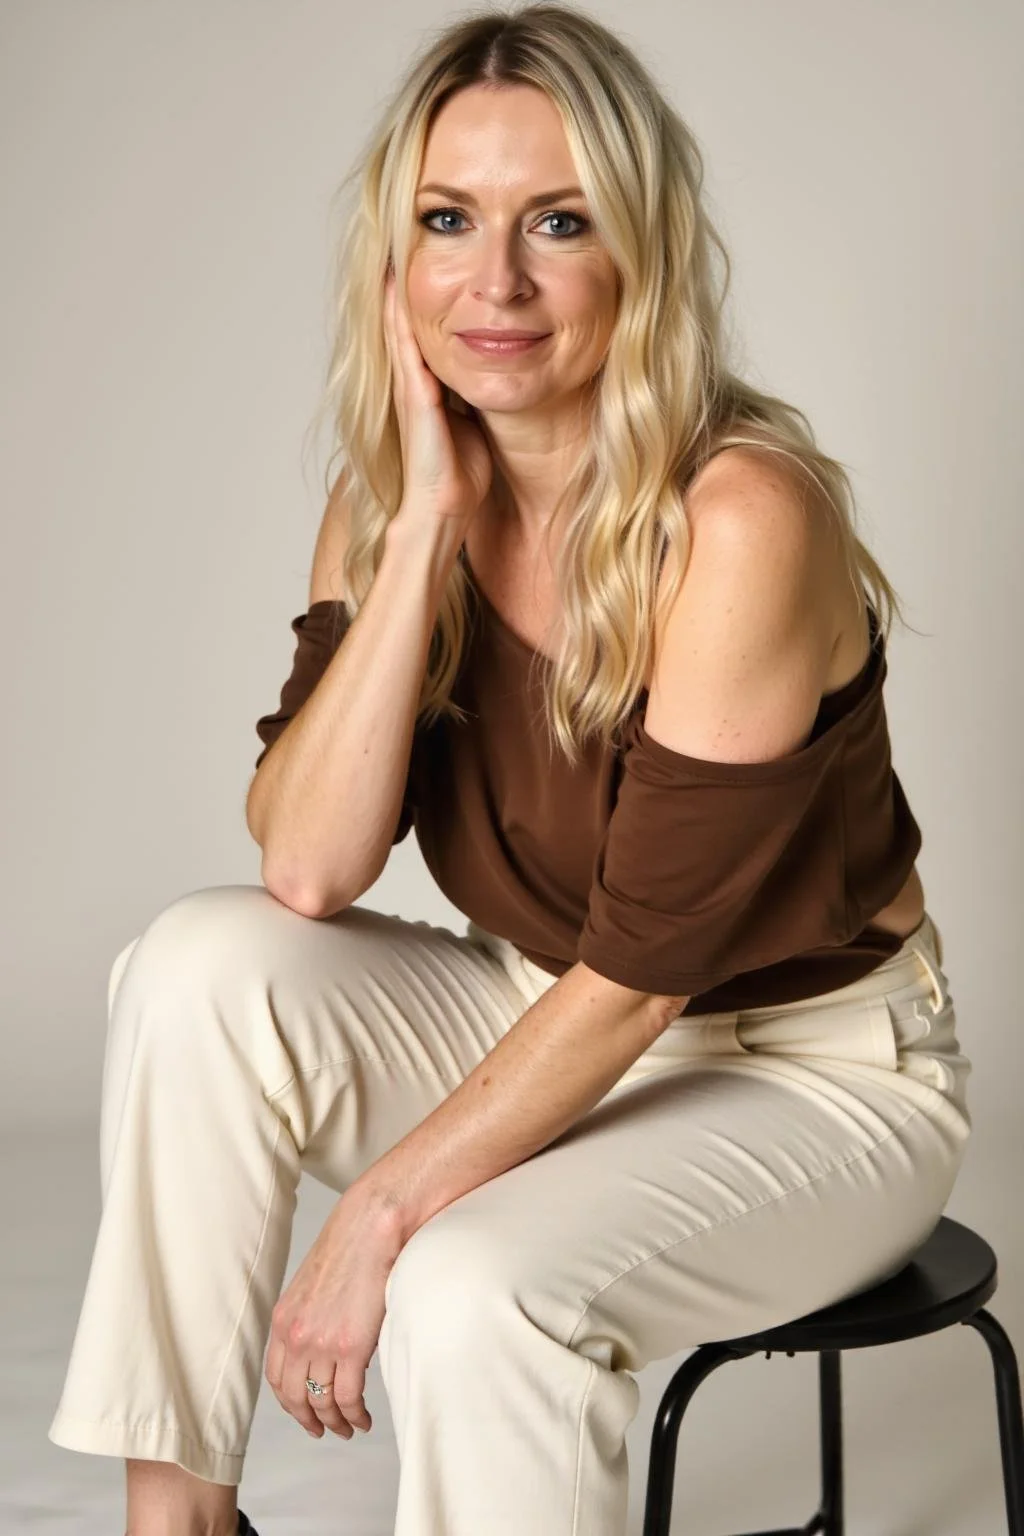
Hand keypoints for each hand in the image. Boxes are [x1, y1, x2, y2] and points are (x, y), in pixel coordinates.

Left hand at [264, 1188, 402, 1439]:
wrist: (373, 1224)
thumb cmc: (352, 1243)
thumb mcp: (314, 1284)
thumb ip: (311, 1316)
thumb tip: (326, 1342)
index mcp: (284, 1319)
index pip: (276, 1377)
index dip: (289, 1401)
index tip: (302, 1411)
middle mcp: (296, 1336)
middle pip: (294, 1397)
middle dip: (309, 1420)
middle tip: (323, 1430)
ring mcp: (322, 1344)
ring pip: (322, 1403)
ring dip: (335, 1423)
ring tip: (349, 1428)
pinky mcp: (351, 1347)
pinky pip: (348, 1398)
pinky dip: (355, 1416)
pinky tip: (364, 1419)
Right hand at [383, 268, 492, 536]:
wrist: (445, 509)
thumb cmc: (463, 475)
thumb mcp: (474, 422)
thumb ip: (475, 396)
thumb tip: (498, 369)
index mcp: (429, 387)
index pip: (425, 331)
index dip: (424, 297)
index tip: (422, 258)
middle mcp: (414, 383)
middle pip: (406, 322)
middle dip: (402, 284)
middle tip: (398, 238)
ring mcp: (410, 389)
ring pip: (400, 328)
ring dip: (395, 291)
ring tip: (391, 249)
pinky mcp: (415, 398)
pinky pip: (406, 349)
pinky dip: (400, 319)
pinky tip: (397, 289)